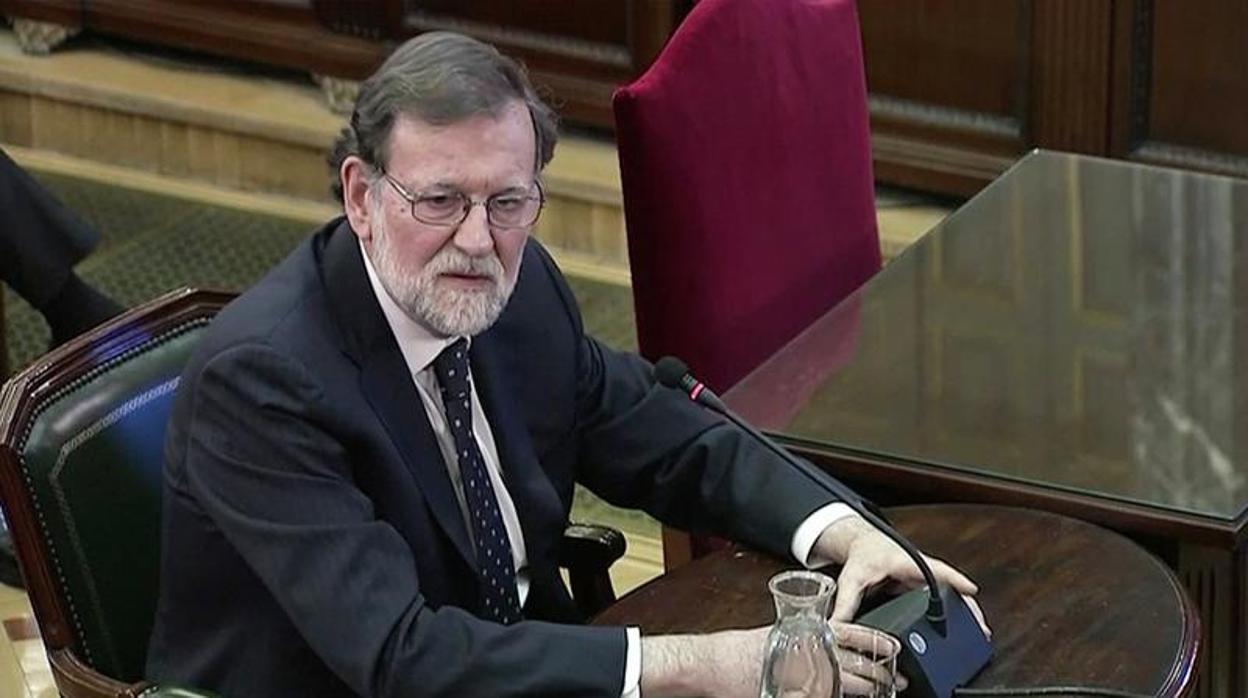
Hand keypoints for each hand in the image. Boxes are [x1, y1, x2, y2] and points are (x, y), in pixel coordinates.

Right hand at [641, 624, 905, 697]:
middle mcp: (810, 652)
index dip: (875, 639)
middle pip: (855, 661)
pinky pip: (827, 697)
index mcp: (807, 633)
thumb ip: (804, 639)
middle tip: (898, 679)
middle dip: (879, 671)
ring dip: (868, 688)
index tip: (894, 645)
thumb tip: (825, 644)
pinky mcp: (798, 694)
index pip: (850, 632)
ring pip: (847, 682)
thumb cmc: (743, 649)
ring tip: (885, 692)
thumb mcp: (777, 635)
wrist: (720, 664)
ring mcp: (806, 675)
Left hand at [815, 517, 990, 636]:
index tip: (969, 588)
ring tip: (979, 632)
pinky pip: (944, 599)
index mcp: (904, 562)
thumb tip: (836, 627)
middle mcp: (920, 569)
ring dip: (965, 610)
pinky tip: (965, 629)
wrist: (865, 546)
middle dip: (966, 604)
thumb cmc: (863, 557)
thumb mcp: (851, 579)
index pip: (932, 568)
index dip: (952, 579)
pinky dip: (956, 611)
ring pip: (951, 593)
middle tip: (980, 625)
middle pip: (950, 585)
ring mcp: (925, 578)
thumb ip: (845, 603)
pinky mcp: (924, 588)